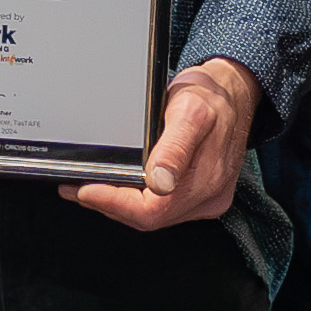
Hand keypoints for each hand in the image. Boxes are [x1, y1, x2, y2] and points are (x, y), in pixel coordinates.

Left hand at [71, 59, 259, 230]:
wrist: (235, 93)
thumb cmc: (213, 98)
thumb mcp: (190, 112)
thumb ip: (174, 148)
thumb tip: (160, 182)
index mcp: (206, 180)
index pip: (152, 211)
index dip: (114, 203)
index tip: (85, 189)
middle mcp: (207, 196)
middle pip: (149, 218)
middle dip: (109, 204)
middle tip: (75, 188)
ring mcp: (205, 199)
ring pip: (153, 216)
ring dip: (120, 204)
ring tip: (90, 187)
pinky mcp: (200, 196)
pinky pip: (162, 209)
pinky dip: (136, 200)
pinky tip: (119, 188)